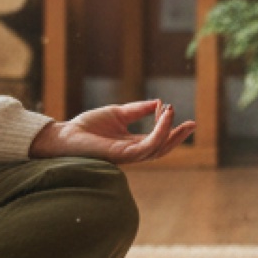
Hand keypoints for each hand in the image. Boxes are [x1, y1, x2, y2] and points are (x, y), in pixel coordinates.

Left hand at [29, 100, 195, 165]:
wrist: (65, 135)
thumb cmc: (87, 126)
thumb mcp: (117, 112)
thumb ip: (137, 110)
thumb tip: (157, 102)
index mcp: (131, 144)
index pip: (157, 140)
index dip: (171, 129)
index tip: (180, 115)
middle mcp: (132, 152)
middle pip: (162, 148)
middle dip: (178, 137)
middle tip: (192, 123)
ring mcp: (128, 156)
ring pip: (157, 148)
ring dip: (168, 131)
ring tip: (173, 112)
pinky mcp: (122, 155)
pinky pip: (146, 147)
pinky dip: (158, 133)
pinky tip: (163, 118)